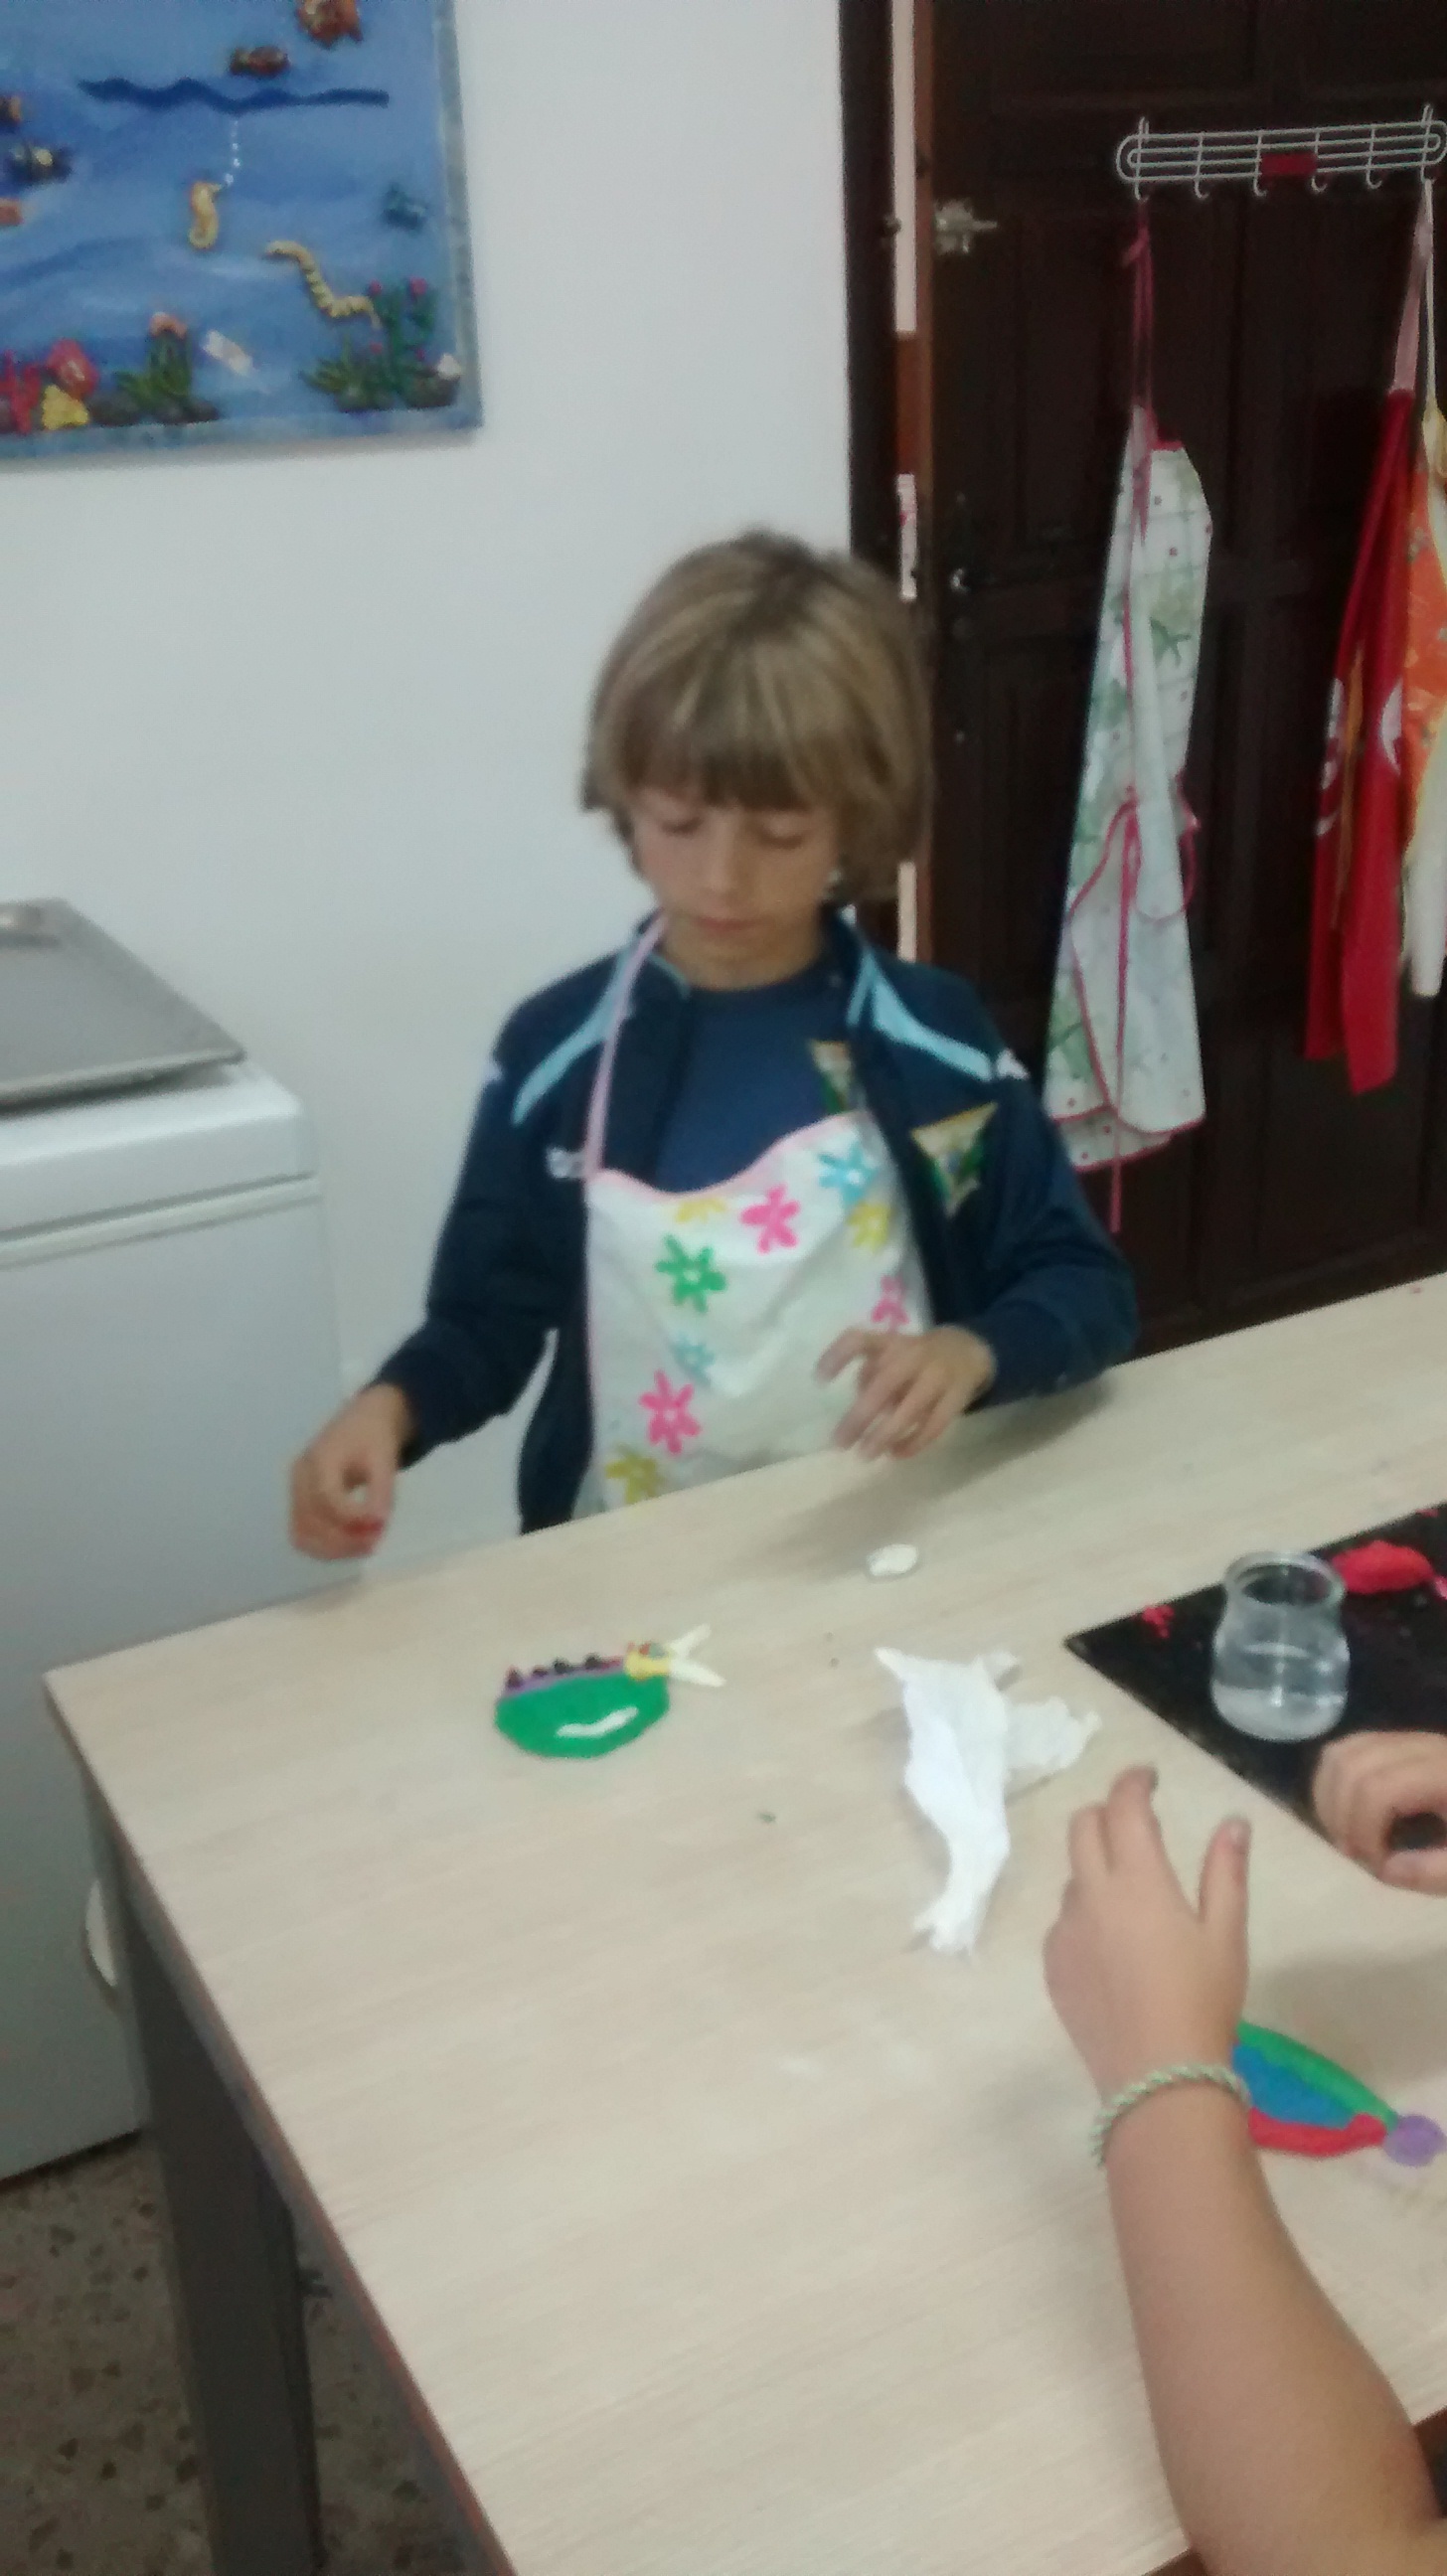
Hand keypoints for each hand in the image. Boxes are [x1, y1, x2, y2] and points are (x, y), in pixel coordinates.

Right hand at [289, 1383, 411, 1560]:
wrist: (363, 1421)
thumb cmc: (373, 1437)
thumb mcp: (385, 1458)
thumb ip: (382, 1490)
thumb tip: (378, 1523)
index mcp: (319, 1458)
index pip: (327, 1497)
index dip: (351, 1517)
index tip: (379, 1526)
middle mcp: (299, 1477)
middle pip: (309, 1521)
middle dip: (343, 1540)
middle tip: (375, 1543)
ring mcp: (295, 1491)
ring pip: (302, 1534)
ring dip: (332, 1549)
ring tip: (364, 1547)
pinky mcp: (299, 1503)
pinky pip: (304, 1534)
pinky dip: (325, 1547)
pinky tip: (351, 1544)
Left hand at [817, 1324, 995, 1460]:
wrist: (967, 1350)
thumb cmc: (913, 1357)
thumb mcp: (891, 1353)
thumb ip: (870, 1375)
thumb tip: (855, 1415)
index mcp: (890, 1342)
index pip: (859, 1341)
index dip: (837, 1356)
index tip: (819, 1380)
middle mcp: (913, 1355)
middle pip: (883, 1385)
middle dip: (859, 1417)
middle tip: (840, 1442)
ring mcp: (937, 1376)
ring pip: (910, 1409)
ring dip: (885, 1434)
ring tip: (865, 1454)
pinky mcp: (956, 1397)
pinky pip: (935, 1424)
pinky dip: (914, 1442)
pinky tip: (895, 1453)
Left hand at [1044, 1768, 1250, 2098]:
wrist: (1157, 2077)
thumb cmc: (1203, 2002)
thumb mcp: (1226, 1935)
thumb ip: (1226, 1872)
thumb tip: (1232, 1822)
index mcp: (1137, 1879)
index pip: (1124, 1806)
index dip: (1133, 1782)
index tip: (1148, 1777)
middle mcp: (1090, 1895)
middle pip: (1081, 1827)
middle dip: (1106, 1814)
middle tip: (1136, 1824)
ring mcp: (1064, 1931)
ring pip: (1073, 1877)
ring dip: (1096, 1868)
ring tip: (1133, 1898)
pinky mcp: (1052, 1966)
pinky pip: (1063, 1922)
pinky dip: (1085, 1914)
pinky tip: (1113, 1946)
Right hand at [1312, 1731, 1446, 1893]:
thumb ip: (1433, 1872)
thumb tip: (1383, 1868)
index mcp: (1445, 1775)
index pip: (1379, 1788)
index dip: (1364, 1829)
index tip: (1376, 1866)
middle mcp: (1423, 1746)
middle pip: (1353, 1766)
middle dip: (1341, 1814)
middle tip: (1355, 1855)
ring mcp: (1410, 1739)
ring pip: (1344, 1750)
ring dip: (1330, 1796)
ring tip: (1345, 1835)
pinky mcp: (1401, 1742)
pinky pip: (1350, 1747)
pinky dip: (1335, 1780)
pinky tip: (1347, 1812)